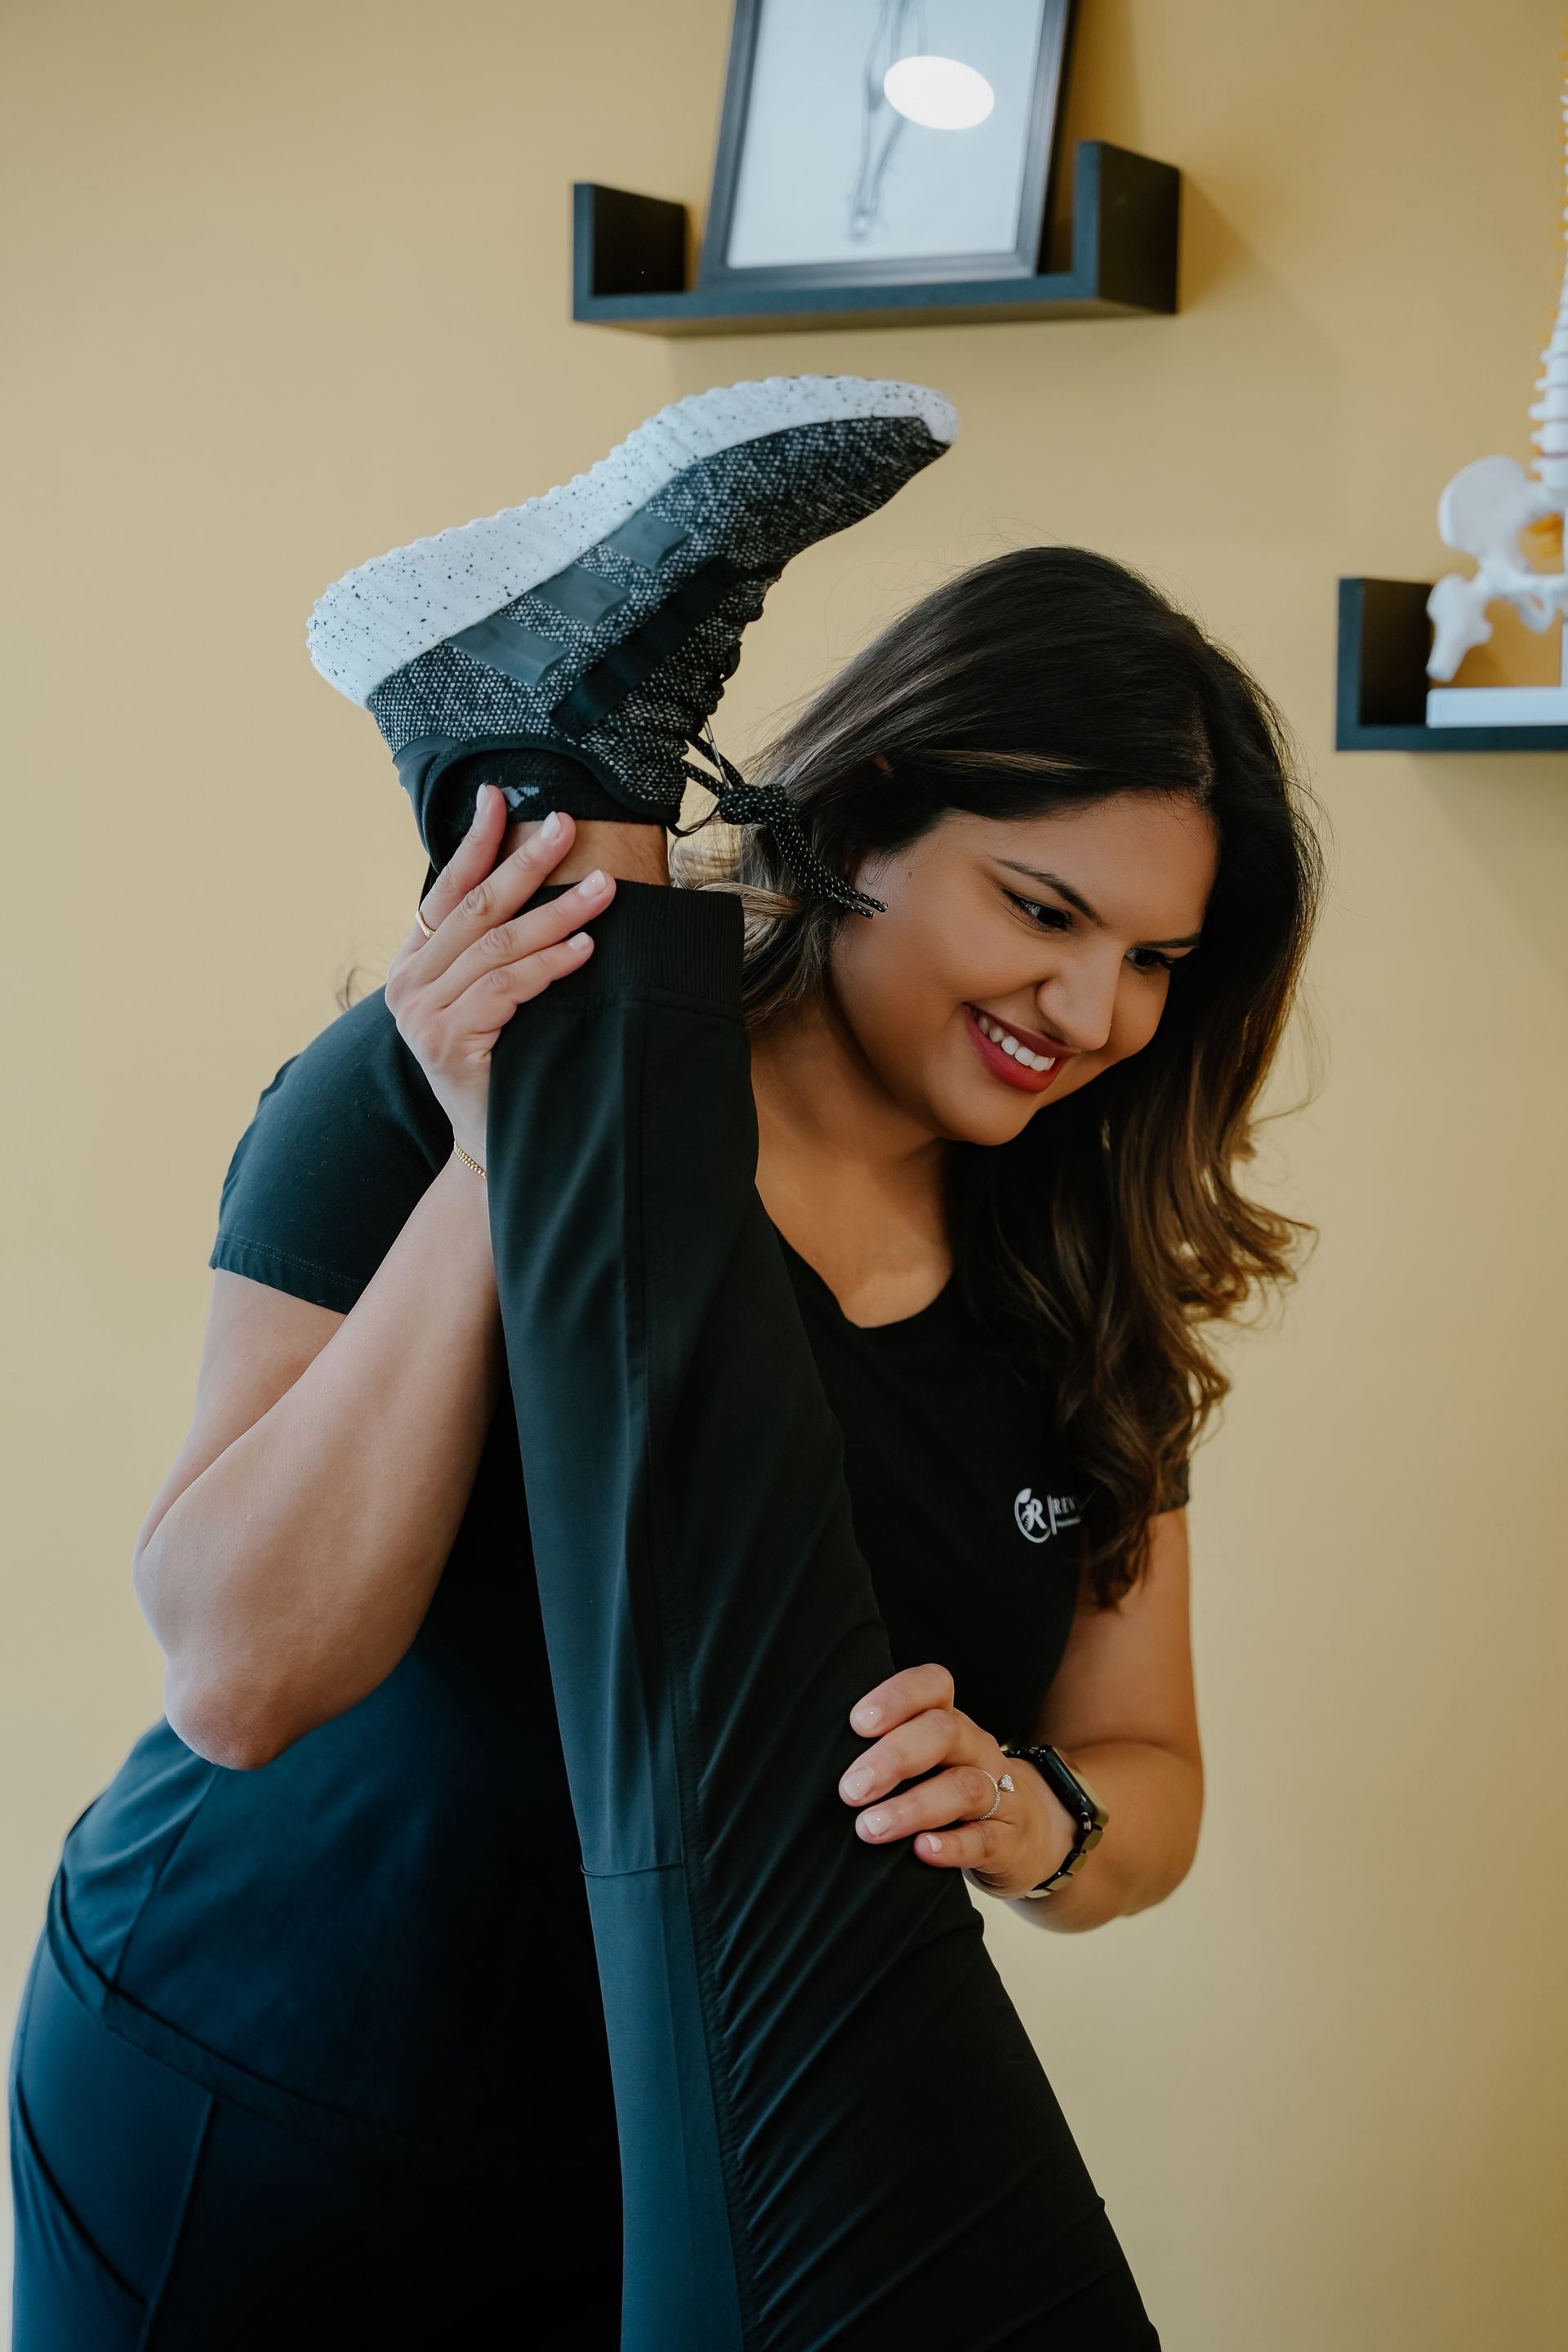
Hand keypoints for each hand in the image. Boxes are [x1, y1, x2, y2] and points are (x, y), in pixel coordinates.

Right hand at [384, 790, 613, 1165]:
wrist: (491, 1147)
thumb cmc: (500, 1068)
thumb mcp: (488, 1001)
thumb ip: (493, 952)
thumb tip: (538, 882)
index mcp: (412, 966)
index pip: (445, 891)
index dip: (474, 843)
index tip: (500, 798)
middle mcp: (407, 986)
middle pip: (475, 907)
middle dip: (525, 862)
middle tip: (566, 827)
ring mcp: (421, 1015)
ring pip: (498, 945)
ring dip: (557, 912)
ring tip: (603, 890)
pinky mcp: (447, 1042)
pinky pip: (507, 987)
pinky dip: (549, 963)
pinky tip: (583, 947)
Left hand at [838, 1663, 1077, 1900]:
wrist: (1034, 1836)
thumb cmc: (952, 1794)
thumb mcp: (930, 1763)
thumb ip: (884, 1752)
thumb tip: (810, 1758)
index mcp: (950, 1723)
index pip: (933, 1686)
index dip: (896, 1697)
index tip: (856, 1723)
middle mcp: (976, 1749)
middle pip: (944, 1733)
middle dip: (893, 1757)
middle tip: (850, 1790)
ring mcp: (1000, 1794)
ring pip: (963, 1787)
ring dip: (913, 1807)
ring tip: (870, 1828)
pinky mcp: (1009, 1841)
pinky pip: (984, 1839)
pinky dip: (952, 1846)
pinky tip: (921, 1851)